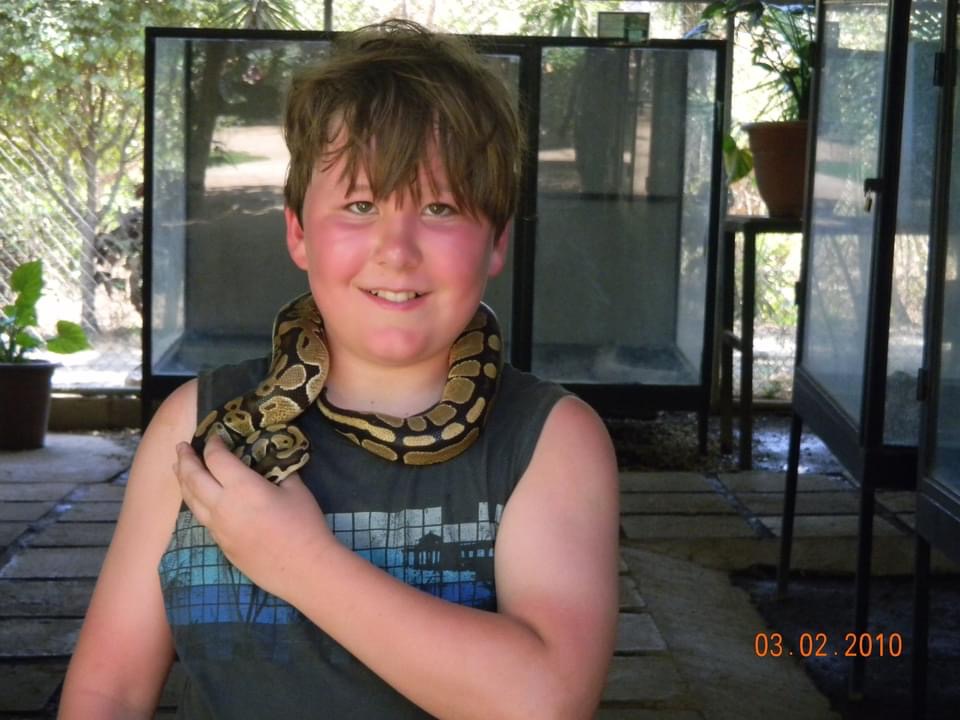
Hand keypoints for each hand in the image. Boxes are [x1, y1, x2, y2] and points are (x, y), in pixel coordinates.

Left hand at [174, 436, 331, 598]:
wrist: (303, 568)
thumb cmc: (304, 525)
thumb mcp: (296, 489)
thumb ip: (278, 471)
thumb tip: (270, 461)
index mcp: (242, 487)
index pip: (216, 458)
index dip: (213, 444)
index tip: (215, 436)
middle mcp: (222, 505)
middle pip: (193, 477)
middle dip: (186, 459)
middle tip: (181, 446)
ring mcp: (218, 527)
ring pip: (190, 500)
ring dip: (182, 480)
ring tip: (178, 468)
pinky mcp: (221, 544)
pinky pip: (201, 517)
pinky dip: (194, 501)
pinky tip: (197, 497)